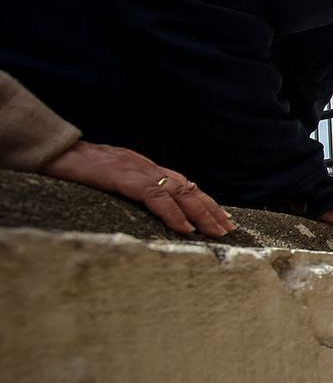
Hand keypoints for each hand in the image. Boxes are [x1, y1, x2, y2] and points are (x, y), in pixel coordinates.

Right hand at [42, 140, 235, 236]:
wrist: (52, 150)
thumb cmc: (75, 167)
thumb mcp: (107, 178)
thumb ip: (127, 187)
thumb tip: (142, 205)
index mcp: (143, 168)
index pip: (182, 183)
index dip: (203, 200)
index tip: (220, 215)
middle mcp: (146, 167)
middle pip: (188, 188)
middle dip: (211, 209)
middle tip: (229, 228)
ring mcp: (137, 171)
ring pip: (180, 192)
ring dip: (201, 213)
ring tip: (216, 232)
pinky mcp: (125, 177)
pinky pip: (156, 197)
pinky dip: (174, 213)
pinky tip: (186, 228)